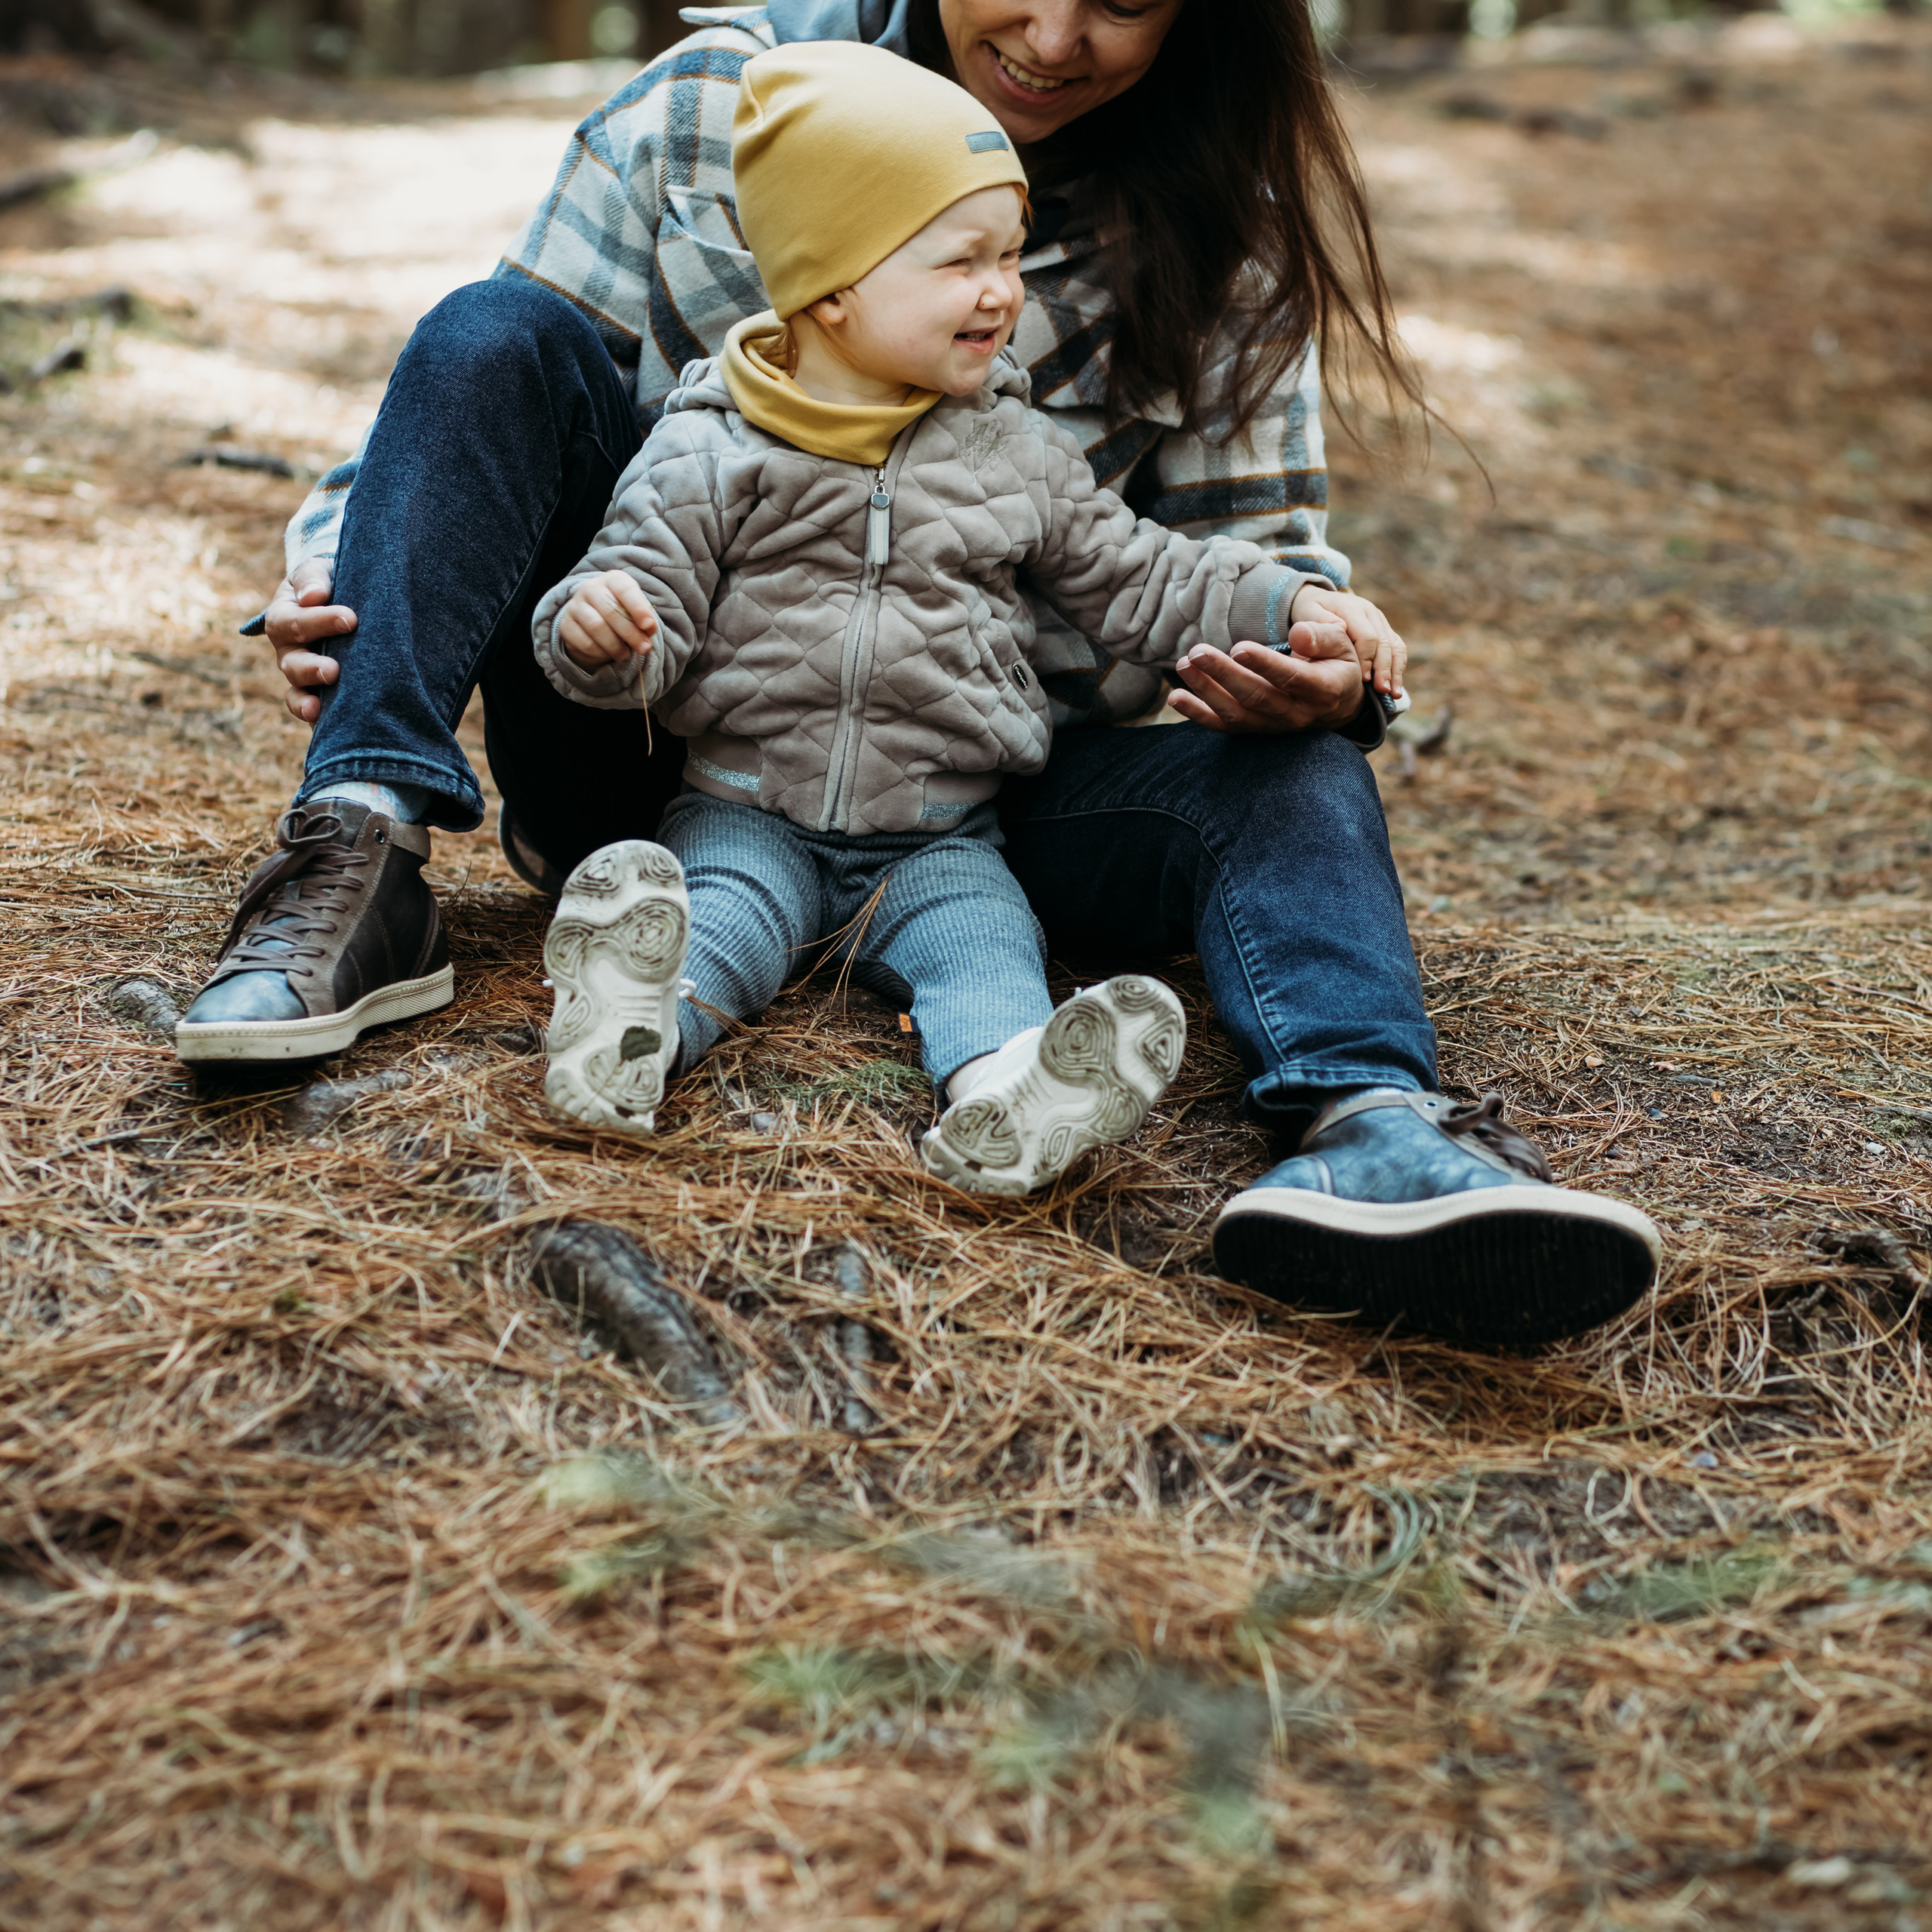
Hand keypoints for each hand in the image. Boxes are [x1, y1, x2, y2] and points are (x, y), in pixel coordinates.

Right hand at [263, 556, 354, 725]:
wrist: (343, 599)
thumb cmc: (328, 584)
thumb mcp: (318, 571)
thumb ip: (314, 578)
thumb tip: (315, 596)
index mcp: (285, 618)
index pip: (294, 622)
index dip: (319, 621)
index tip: (351, 619)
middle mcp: (289, 650)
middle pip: (292, 663)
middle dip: (311, 667)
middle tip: (334, 670)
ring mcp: (303, 675)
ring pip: (297, 690)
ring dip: (307, 699)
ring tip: (318, 707)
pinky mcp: (318, 692)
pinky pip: (309, 709)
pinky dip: (313, 718)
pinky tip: (325, 725)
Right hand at [558, 569, 658, 669]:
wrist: (591, 621)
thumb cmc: (620, 613)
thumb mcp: (635, 611)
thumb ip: (644, 618)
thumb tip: (649, 629)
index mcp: (612, 580)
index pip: (625, 590)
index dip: (638, 608)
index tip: (648, 626)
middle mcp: (591, 588)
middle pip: (611, 611)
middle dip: (631, 633)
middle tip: (643, 648)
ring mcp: (575, 606)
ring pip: (596, 627)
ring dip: (615, 645)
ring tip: (625, 654)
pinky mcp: (566, 625)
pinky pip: (585, 642)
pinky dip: (600, 652)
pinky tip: (609, 654)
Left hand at [1170, 623, 1366, 733]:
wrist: (1337, 705)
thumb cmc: (1336, 664)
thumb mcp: (1343, 645)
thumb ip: (1322, 636)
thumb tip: (1298, 632)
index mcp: (1321, 689)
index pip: (1291, 678)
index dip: (1264, 665)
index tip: (1239, 647)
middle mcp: (1296, 713)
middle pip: (1256, 697)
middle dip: (1223, 674)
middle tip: (1197, 652)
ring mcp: (1273, 725)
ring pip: (1235, 713)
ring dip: (1205, 691)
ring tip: (1184, 665)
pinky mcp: (1255, 729)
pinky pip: (1224, 726)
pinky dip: (1198, 714)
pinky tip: (1175, 697)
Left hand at [1289, 582, 1406, 698]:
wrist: (1319, 602)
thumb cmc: (1309, 611)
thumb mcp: (1307, 612)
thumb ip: (1319, 620)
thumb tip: (1340, 627)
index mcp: (1352, 608)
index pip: (1367, 636)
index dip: (1367, 658)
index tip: (1363, 679)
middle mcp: (1370, 613)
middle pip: (1384, 643)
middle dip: (1384, 668)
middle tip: (1381, 690)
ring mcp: (1379, 621)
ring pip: (1394, 646)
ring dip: (1395, 671)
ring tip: (1392, 694)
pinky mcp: (1385, 630)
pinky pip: (1397, 648)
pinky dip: (1398, 668)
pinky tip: (1395, 688)